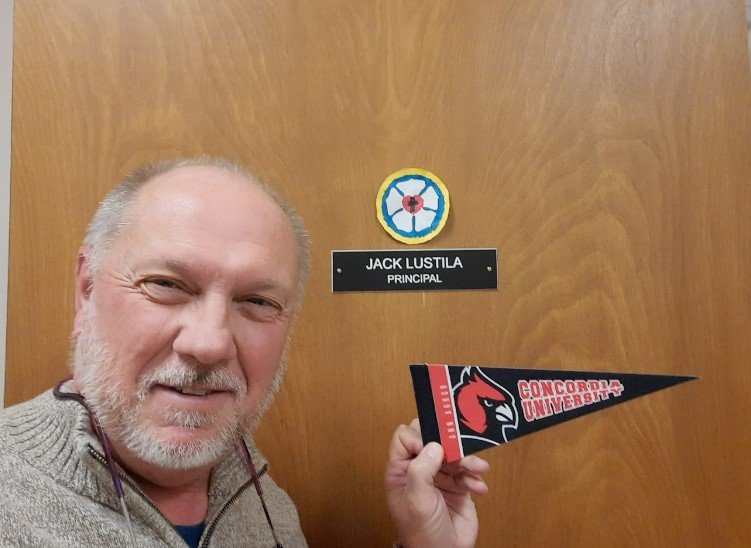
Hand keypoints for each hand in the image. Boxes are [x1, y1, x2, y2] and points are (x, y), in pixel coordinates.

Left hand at [385, 419, 489, 547]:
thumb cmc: (421, 532)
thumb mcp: (416, 499)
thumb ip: (421, 470)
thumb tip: (434, 445)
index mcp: (401, 470)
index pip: (405, 437)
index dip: (419, 438)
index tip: (434, 448)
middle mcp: (419, 469)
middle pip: (432, 441)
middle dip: (448, 443)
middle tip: (459, 449)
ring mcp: (439, 477)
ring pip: (453, 454)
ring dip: (467, 460)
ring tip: (478, 468)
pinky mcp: (458, 486)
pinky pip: (468, 472)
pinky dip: (475, 477)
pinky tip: (479, 488)